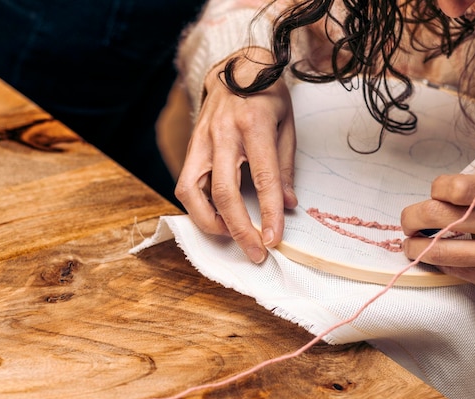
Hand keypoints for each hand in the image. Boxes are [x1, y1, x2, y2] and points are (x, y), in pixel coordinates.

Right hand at [175, 48, 297, 263]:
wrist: (235, 69)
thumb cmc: (266, 96)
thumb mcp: (287, 125)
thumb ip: (285, 167)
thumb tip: (288, 206)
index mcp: (254, 125)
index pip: (262, 178)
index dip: (268, 213)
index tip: (274, 239)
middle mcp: (223, 133)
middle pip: (224, 192)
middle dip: (239, 229)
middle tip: (256, 252)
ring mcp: (201, 140)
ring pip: (192, 191)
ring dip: (210, 222)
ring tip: (231, 237)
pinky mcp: (191, 146)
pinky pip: (186, 184)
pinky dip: (198, 208)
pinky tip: (216, 218)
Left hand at [401, 174, 474, 315]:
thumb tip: (444, 191)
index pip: (454, 186)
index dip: (434, 190)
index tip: (433, 197)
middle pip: (435, 214)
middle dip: (411, 218)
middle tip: (410, 223)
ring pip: (436, 249)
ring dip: (413, 247)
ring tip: (412, 245)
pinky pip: (452, 271)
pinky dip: (436, 264)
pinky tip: (435, 260)